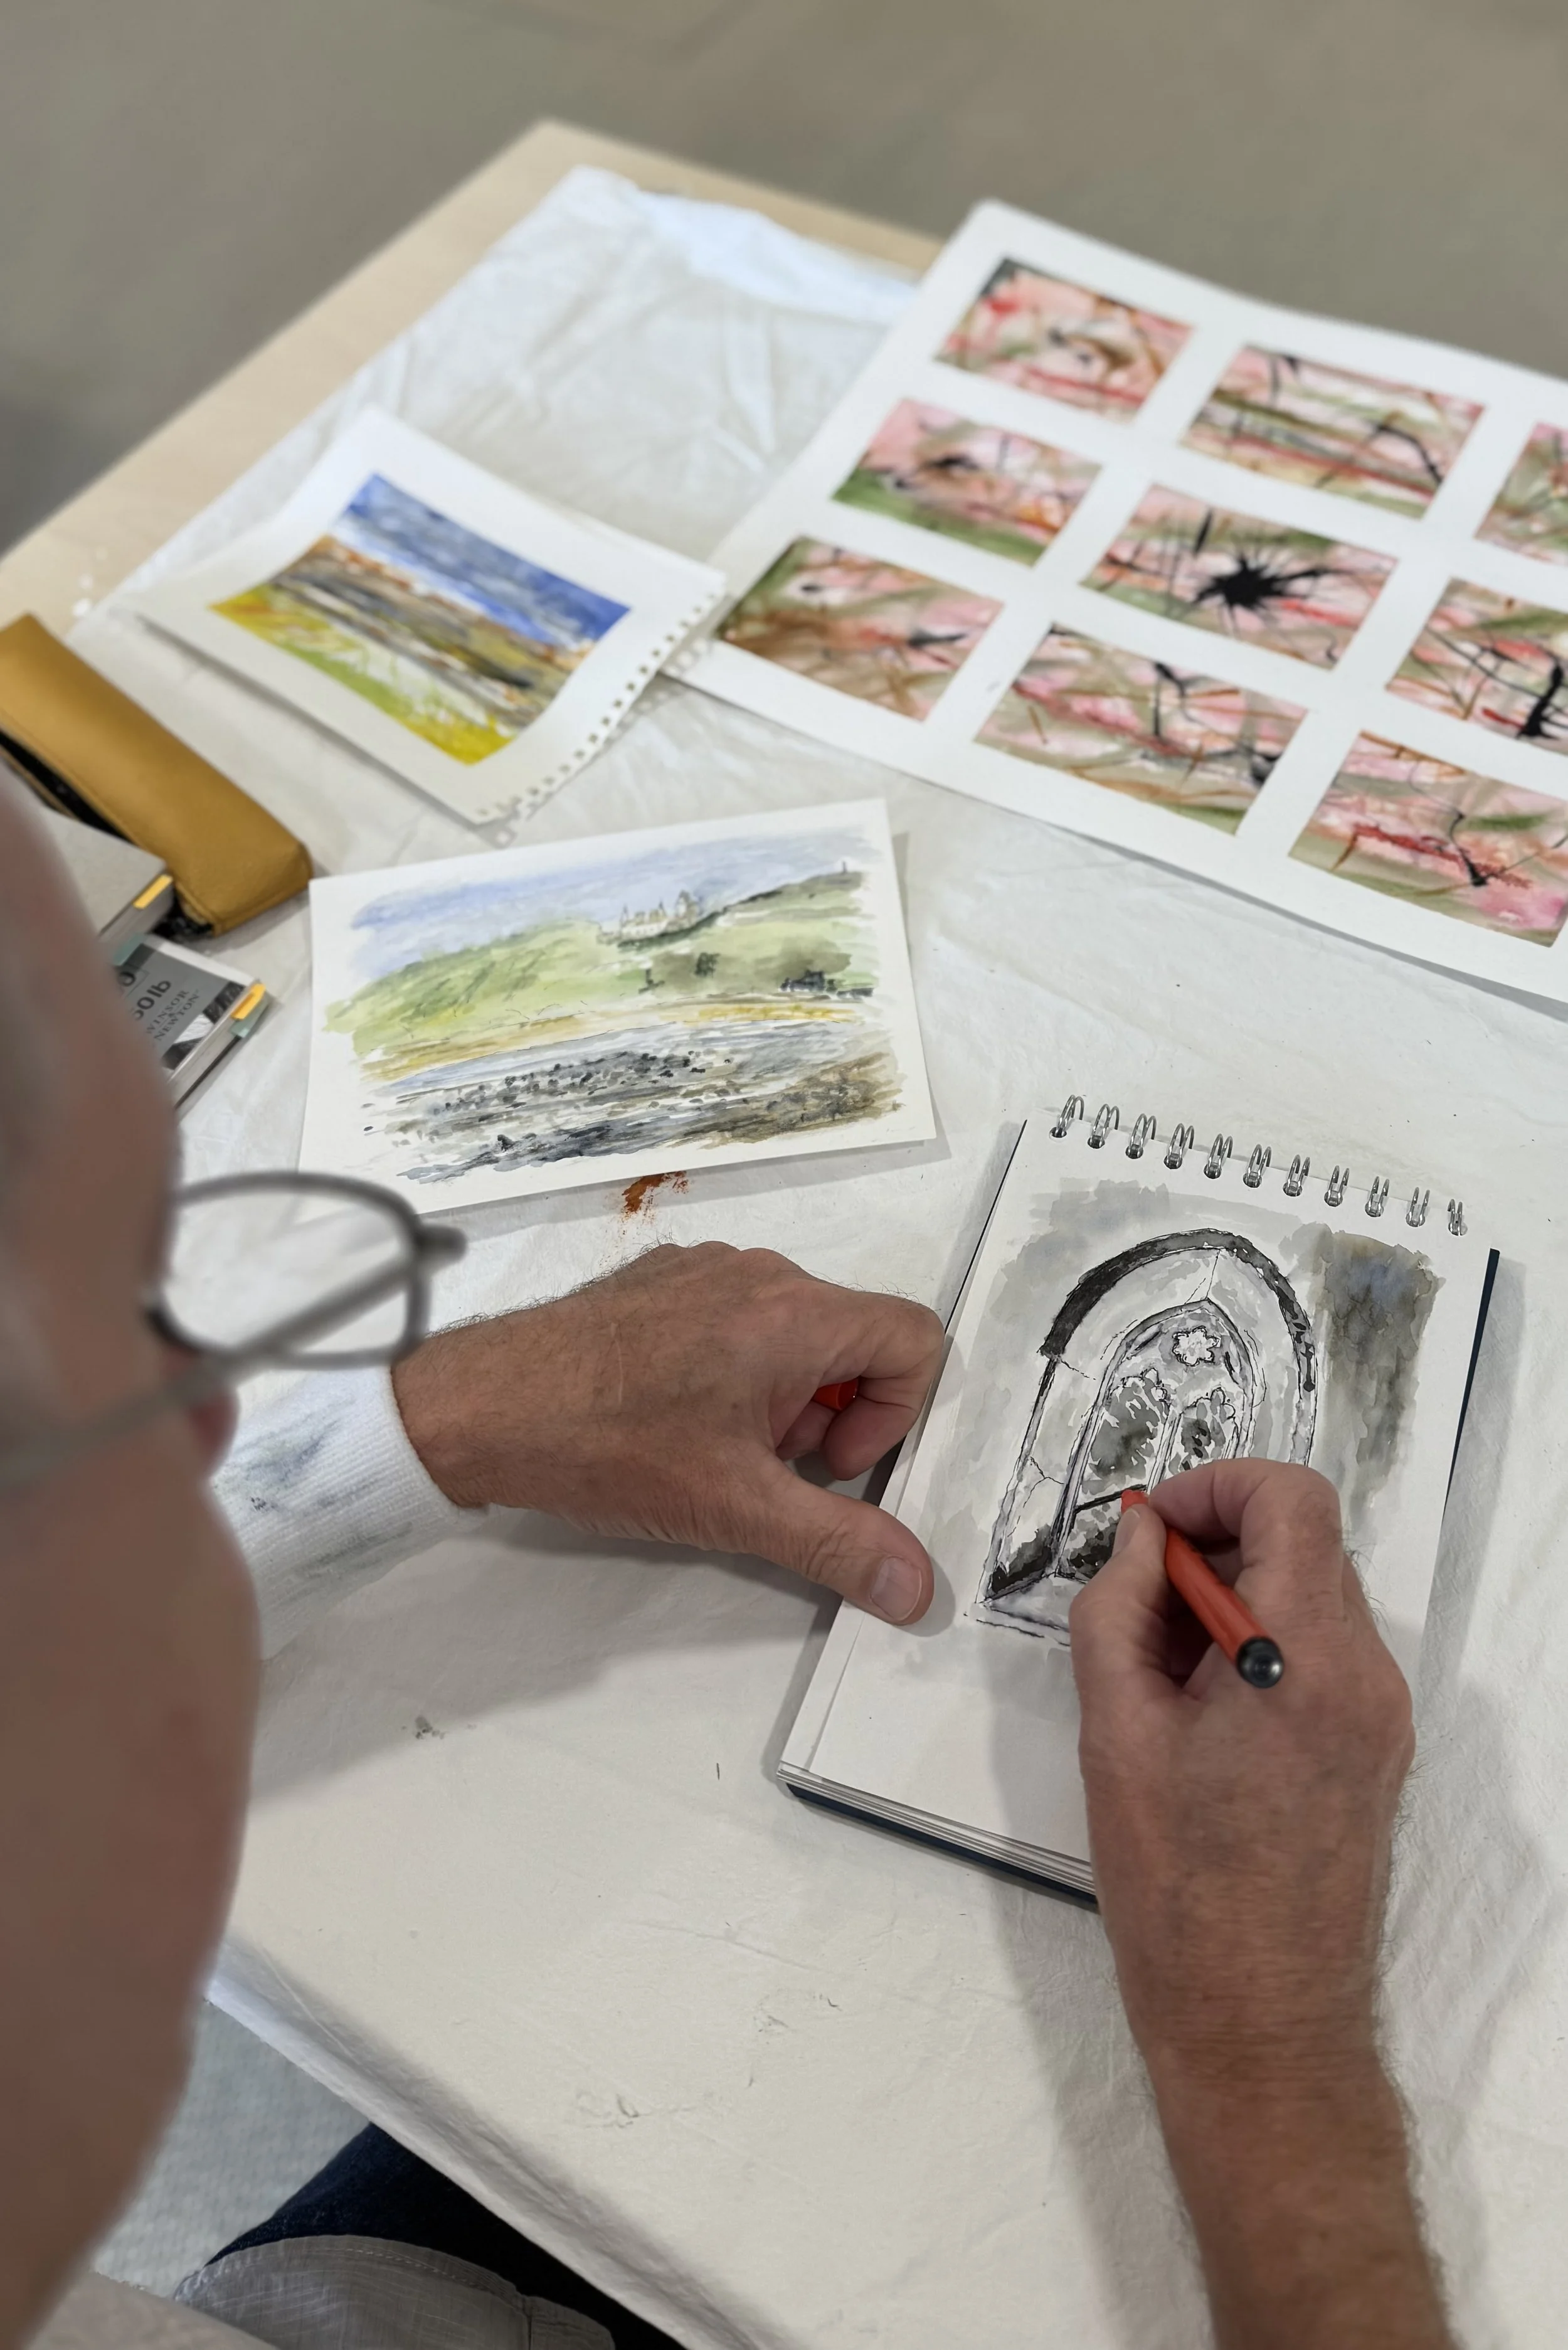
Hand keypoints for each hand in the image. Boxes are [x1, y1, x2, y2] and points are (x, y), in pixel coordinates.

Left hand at [391, 1241, 942, 1623]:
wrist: (484, 1406)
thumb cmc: (606, 1443)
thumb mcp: (737, 1508)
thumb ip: (839, 1543)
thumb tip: (913, 1585)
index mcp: (794, 1313)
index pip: (914, 1339)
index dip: (895, 1415)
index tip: (829, 1464)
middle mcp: (757, 1275)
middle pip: (850, 1340)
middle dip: (826, 1416)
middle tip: (761, 1466)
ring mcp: (704, 1272)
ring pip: (790, 1334)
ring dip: (776, 1399)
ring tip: (709, 1446)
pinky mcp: (660, 1282)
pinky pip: (733, 1320)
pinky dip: (728, 1372)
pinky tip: (670, 1418)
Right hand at [1070, 1462, 1450, 2349]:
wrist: (1258, 2027)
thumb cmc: (1179, 1892)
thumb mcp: (1116, 1734)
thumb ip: (1118, 1612)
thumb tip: (1138, 1541)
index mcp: (1307, 1659)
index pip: (1292, 1499)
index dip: (1213, 1487)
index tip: (1148, 1530)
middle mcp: (1365, 1677)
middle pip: (1304, 1543)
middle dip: (1212, 1543)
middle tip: (1131, 1599)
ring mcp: (1380, 1719)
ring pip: (1310, 1597)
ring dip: (1231, 1596)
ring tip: (1151, 1665)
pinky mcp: (1372, 1754)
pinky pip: (1319, 1655)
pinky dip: (1257, 1645)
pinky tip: (1192, 1707)